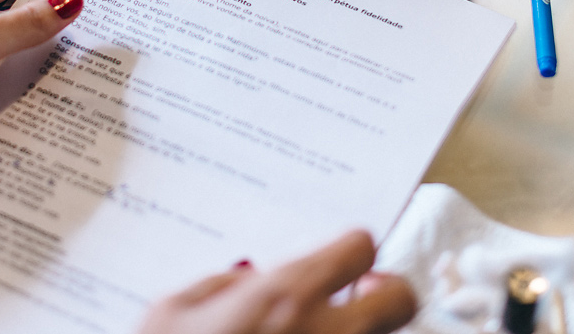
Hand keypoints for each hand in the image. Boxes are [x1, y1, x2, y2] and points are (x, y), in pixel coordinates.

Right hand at [137, 231, 416, 333]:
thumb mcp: (172, 311)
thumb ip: (217, 286)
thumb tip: (244, 282)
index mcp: (286, 296)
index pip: (359, 248)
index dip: (350, 249)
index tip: (339, 258)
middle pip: (401, 299)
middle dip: (384, 292)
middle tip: (356, 296)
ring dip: (358, 332)